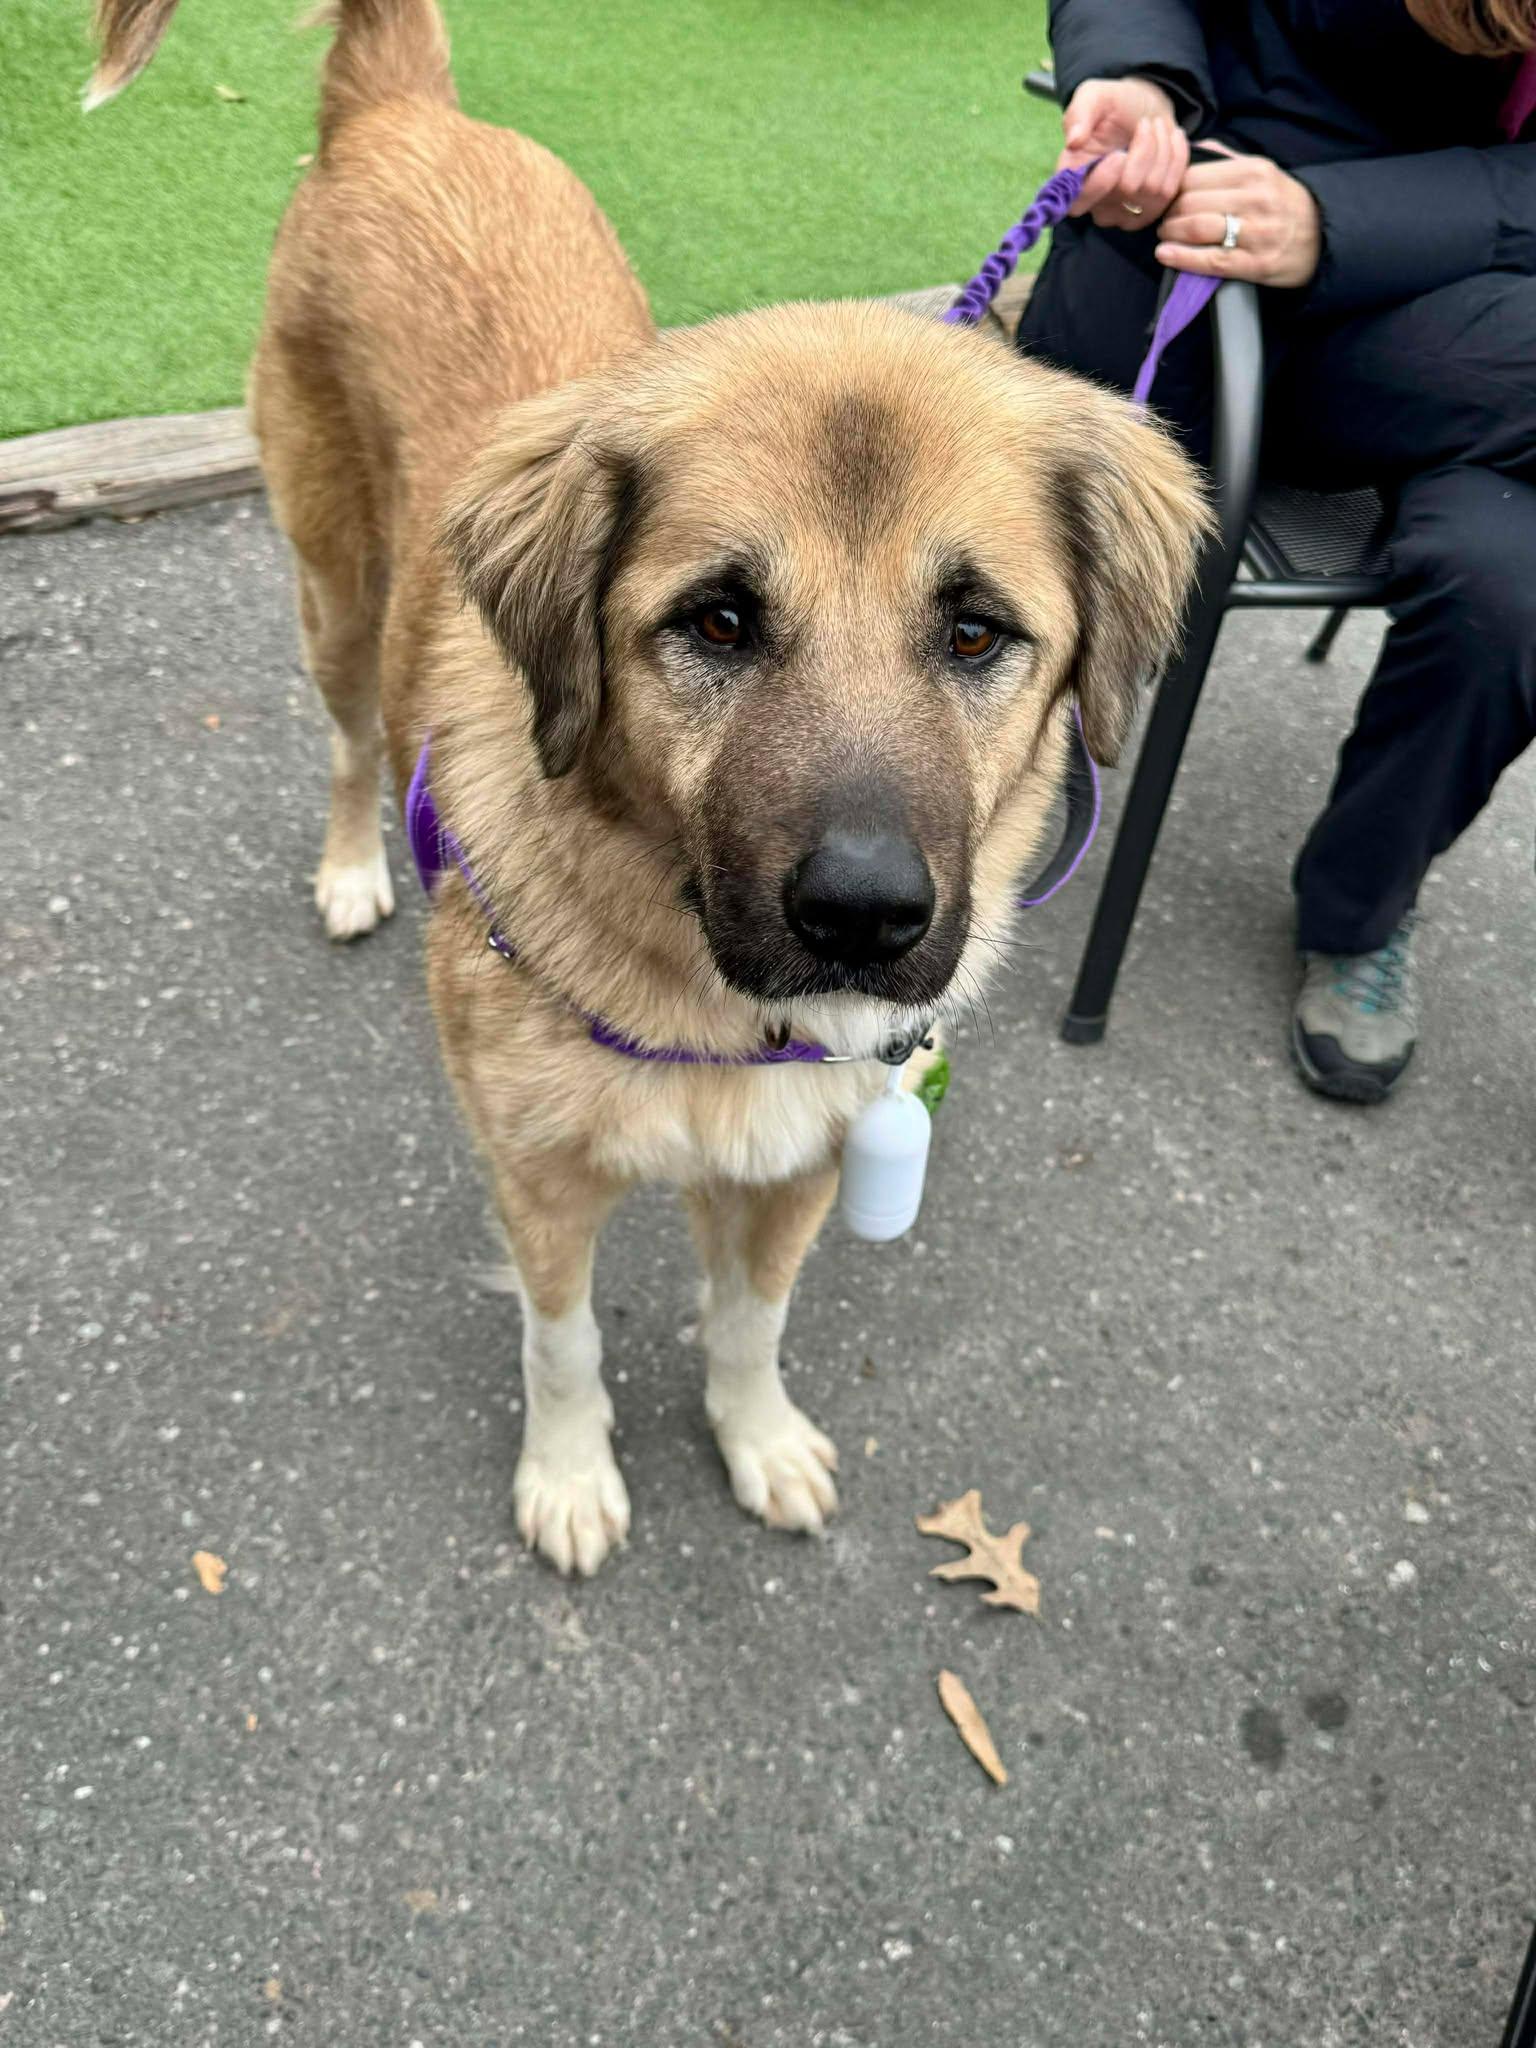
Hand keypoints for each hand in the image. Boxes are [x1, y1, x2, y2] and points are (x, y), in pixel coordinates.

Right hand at [1057, 77, 1189, 230]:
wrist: (1146, 110)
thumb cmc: (1115, 105)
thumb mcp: (1094, 96)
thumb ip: (1080, 113)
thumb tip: (1073, 141)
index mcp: (1073, 180)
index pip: (1077, 203)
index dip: (1099, 185)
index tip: (1118, 155)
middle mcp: (1096, 204)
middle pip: (1126, 190)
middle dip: (1144, 149)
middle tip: (1147, 122)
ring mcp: (1125, 212)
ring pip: (1153, 189)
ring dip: (1163, 148)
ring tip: (1158, 126)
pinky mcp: (1152, 210)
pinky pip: (1171, 188)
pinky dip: (1178, 156)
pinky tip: (1172, 137)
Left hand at [1157, 147, 1321, 286]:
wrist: (1322, 236)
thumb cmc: (1283, 204)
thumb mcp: (1263, 171)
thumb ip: (1227, 160)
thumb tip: (1191, 148)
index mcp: (1253, 171)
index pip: (1195, 176)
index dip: (1172, 189)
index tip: (1166, 198)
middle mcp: (1255, 198)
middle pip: (1191, 202)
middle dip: (1168, 213)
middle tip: (1162, 220)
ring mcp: (1256, 232)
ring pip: (1197, 228)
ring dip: (1171, 233)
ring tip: (1164, 235)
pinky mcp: (1256, 263)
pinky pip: (1210, 259)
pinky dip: (1182, 257)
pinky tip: (1165, 254)